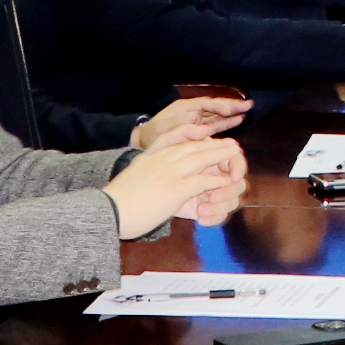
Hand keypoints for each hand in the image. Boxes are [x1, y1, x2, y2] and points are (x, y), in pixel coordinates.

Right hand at [106, 133, 247, 236]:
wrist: (109, 211)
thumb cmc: (117, 199)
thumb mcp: (132, 174)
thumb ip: (145, 168)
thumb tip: (151, 172)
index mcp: (151, 155)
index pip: (176, 139)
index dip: (194, 136)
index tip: (205, 134)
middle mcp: (162, 159)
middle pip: (194, 146)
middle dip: (214, 144)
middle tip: (230, 143)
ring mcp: (170, 172)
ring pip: (202, 158)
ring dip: (221, 155)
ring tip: (235, 154)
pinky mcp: (177, 188)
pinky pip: (203, 180)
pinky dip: (217, 180)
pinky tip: (226, 180)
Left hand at [130, 93, 246, 150]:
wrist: (143, 141)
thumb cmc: (153, 135)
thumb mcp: (166, 132)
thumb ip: (185, 131)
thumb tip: (205, 131)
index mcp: (185, 108)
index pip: (206, 104)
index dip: (220, 106)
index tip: (232, 109)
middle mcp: (193, 111)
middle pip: (215, 106)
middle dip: (231, 106)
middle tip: (248, 104)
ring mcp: (196, 119)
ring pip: (217, 114)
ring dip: (231, 112)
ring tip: (246, 109)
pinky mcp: (198, 128)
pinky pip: (215, 122)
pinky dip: (226, 121)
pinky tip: (237, 120)